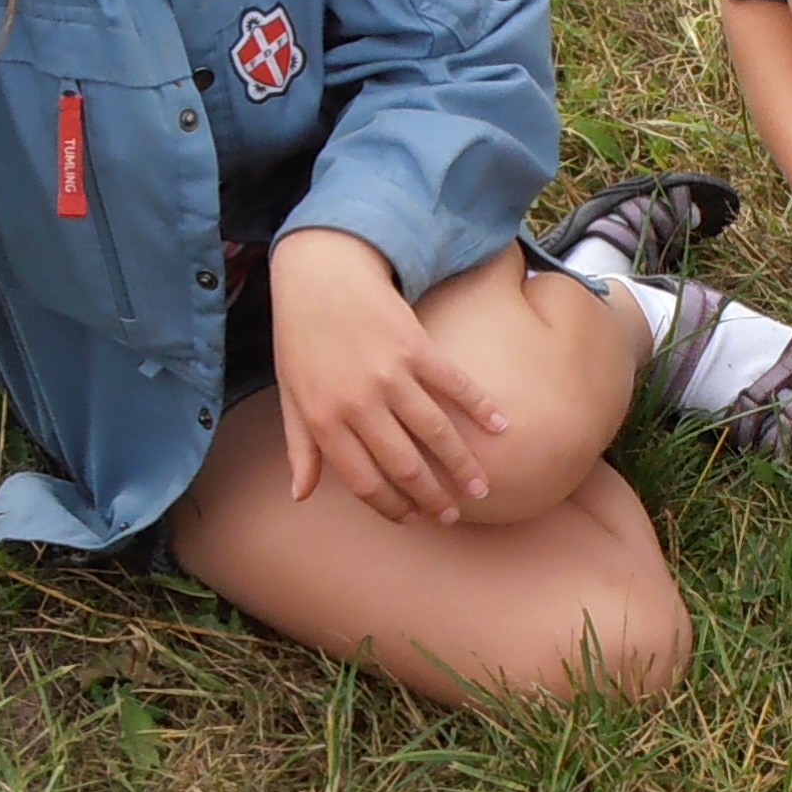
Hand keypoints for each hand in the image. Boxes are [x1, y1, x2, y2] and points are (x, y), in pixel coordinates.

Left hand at [270, 228, 510, 524]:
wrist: (321, 274)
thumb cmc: (301, 337)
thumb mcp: (291, 396)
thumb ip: (300, 447)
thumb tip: (301, 494)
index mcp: (325, 420)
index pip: (365, 481)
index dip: (392, 506)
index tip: (412, 518)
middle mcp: (360, 404)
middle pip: (406, 465)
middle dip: (433, 498)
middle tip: (453, 514)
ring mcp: (391, 375)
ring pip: (436, 433)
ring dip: (463, 466)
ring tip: (481, 488)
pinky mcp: (417, 347)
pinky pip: (455, 386)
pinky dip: (480, 408)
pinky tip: (500, 427)